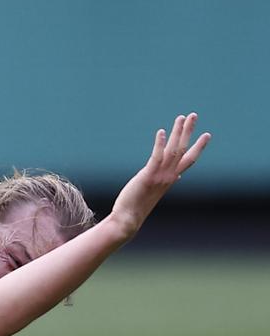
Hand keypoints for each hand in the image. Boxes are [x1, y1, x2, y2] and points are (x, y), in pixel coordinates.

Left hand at [108, 113, 210, 237]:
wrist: (128, 220)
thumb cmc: (138, 205)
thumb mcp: (155, 191)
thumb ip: (167, 180)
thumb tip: (177, 176)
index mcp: (171, 178)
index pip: (189, 160)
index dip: (198, 147)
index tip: (207, 134)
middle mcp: (169, 176)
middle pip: (183, 150)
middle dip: (188, 132)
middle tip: (193, 115)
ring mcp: (159, 176)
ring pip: (173, 150)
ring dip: (177, 132)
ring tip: (181, 117)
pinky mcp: (147, 177)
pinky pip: (156, 157)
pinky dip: (160, 144)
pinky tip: (161, 132)